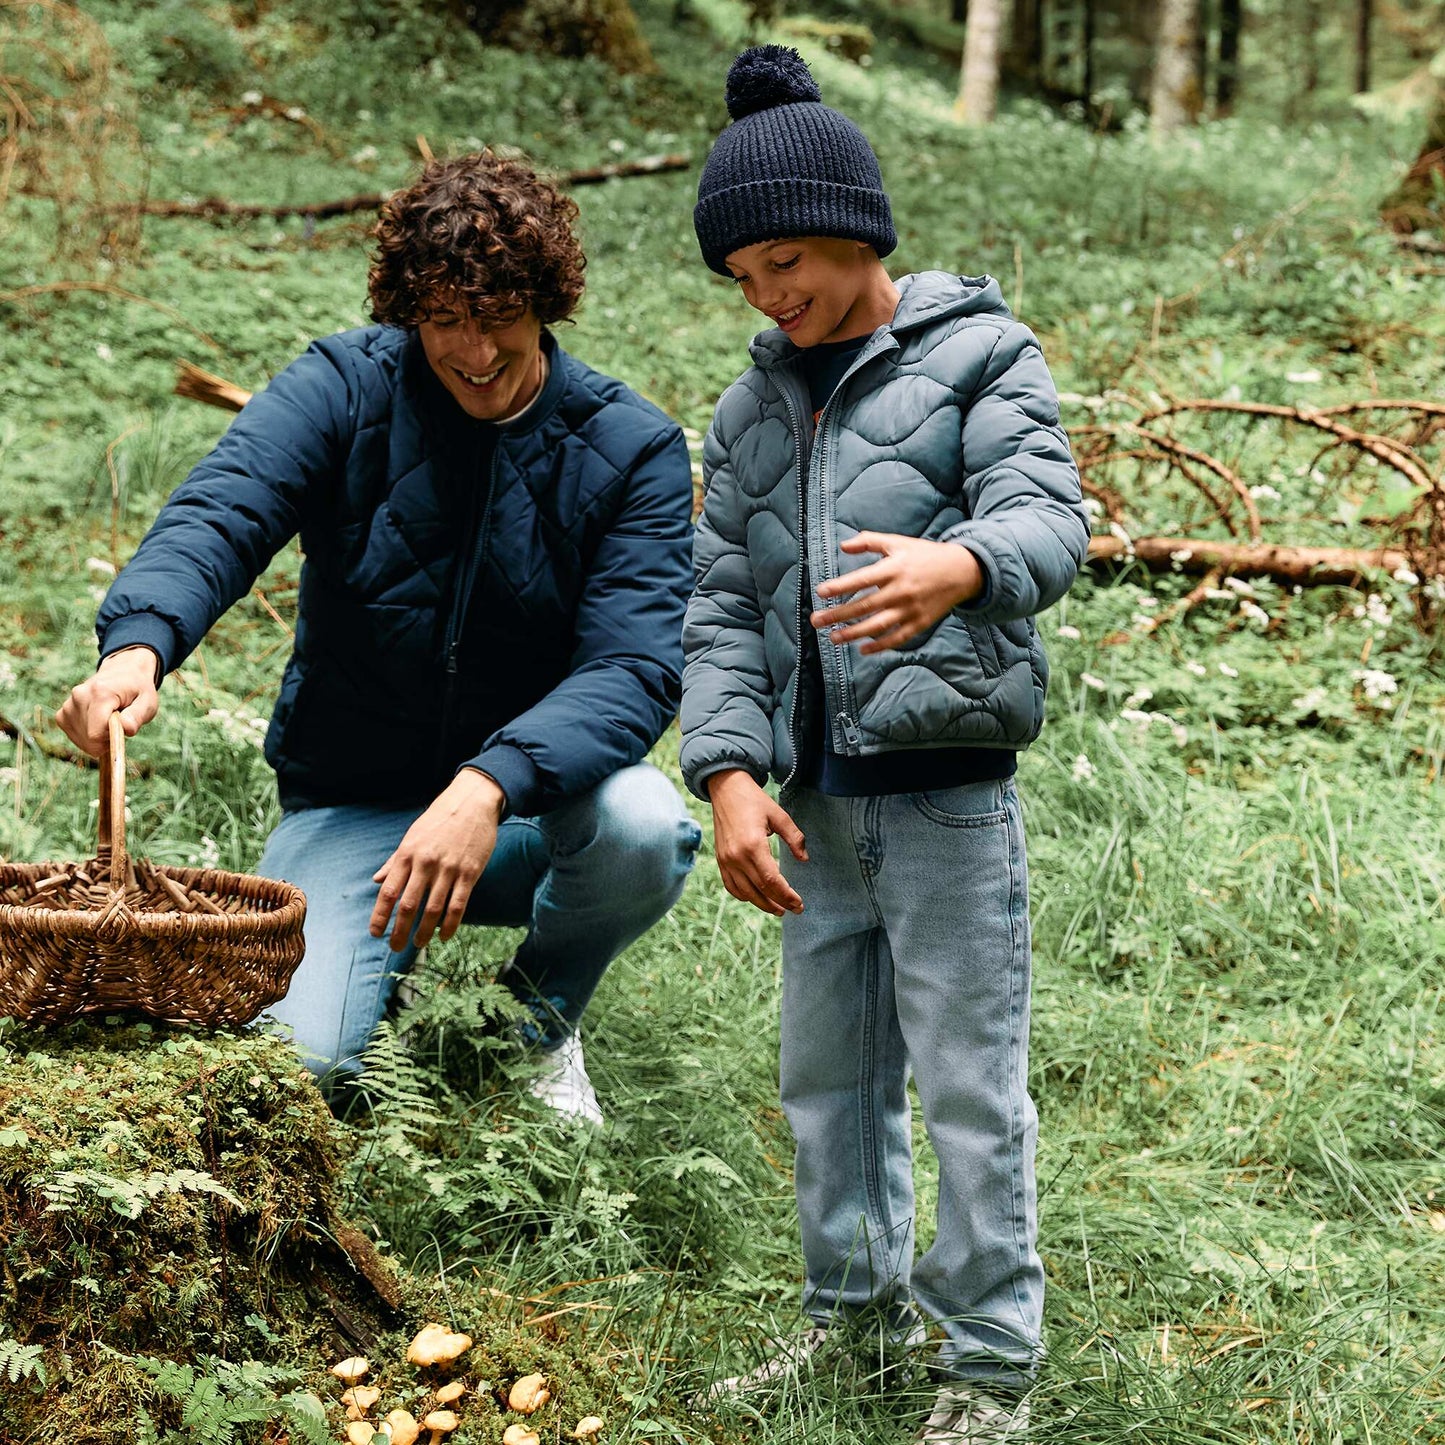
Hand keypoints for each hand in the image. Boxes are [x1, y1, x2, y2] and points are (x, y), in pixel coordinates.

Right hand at [56, 646, 161, 756]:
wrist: (123, 672)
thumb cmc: (138, 690)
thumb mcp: (147, 702)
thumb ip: (137, 716)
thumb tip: (126, 729)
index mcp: (100, 693)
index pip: (96, 734)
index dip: (111, 739)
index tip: (122, 728)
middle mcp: (79, 696)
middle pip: (89, 739)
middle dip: (106, 740)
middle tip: (118, 723)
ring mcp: (68, 705)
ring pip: (81, 740)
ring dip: (98, 738)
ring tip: (109, 720)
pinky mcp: (62, 713)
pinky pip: (74, 736)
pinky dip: (87, 736)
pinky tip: (98, 723)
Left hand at [369, 769, 505, 951]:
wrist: (472, 802)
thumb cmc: (439, 819)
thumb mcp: (412, 836)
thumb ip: (394, 861)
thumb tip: (376, 880)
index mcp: (407, 854)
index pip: (388, 891)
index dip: (380, 916)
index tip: (375, 933)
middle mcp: (425, 863)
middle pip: (408, 905)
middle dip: (399, 931)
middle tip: (395, 947)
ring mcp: (448, 869)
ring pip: (433, 909)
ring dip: (424, 931)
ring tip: (418, 943)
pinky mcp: (470, 872)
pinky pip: (458, 905)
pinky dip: (449, 924)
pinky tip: (443, 935)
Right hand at [706, 768, 806, 916]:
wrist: (725, 789)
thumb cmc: (754, 800)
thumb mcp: (779, 815)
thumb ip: (794, 838)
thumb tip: (804, 859)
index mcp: (753, 845)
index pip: (772, 880)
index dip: (787, 895)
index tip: (799, 903)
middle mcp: (737, 856)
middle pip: (760, 890)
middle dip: (779, 903)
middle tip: (795, 909)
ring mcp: (726, 860)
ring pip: (745, 893)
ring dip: (763, 904)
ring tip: (778, 909)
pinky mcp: (720, 860)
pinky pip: (731, 886)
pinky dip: (744, 895)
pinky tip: (757, 898)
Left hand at [811, 532, 984, 653]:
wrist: (962, 571)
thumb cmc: (924, 555)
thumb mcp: (898, 542)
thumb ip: (870, 542)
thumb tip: (843, 545)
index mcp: (894, 569)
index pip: (862, 579)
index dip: (840, 586)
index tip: (820, 592)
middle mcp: (901, 591)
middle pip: (864, 606)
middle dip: (838, 615)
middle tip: (815, 621)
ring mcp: (910, 609)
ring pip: (877, 626)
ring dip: (853, 633)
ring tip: (832, 637)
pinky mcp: (919, 623)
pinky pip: (897, 638)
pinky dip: (880, 646)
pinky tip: (862, 649)